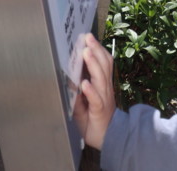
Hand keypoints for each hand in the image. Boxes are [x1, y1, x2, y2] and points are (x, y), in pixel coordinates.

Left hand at [73, 34, 115, 149]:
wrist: (109, 139)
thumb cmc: (94, 120)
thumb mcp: (84, 103)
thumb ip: (77, 91)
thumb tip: (67, 78)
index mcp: (102, 84)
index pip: (104, 63)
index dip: (98, 49)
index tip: (88, 37)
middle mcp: (105, 88)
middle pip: (104, 65)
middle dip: (96, 50)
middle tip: (88, 38)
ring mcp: (103, 98)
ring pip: (101, 78)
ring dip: (93, 64)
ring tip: (86, 52)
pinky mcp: (99, 111)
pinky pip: (96, 99)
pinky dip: (90, 91)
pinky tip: (85, 84)